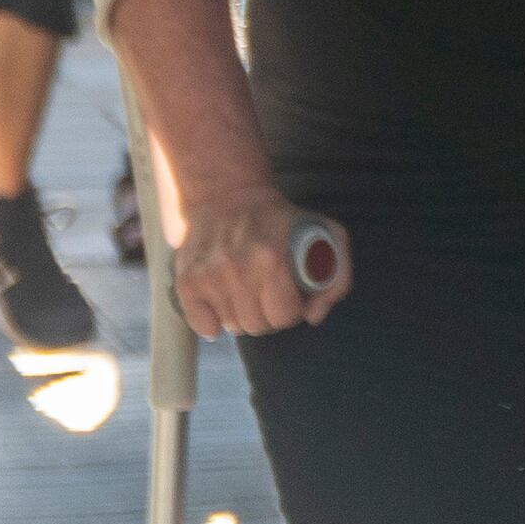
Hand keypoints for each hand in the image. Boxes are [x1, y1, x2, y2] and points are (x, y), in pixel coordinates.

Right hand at [168, 188, 344, 339]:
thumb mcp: (327, 235)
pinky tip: (225, 304)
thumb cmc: (281, 219)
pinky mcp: (186, 282)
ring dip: (244, 317)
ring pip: (232, 327)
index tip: (292, 300)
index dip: (292, 312)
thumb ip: (337, 278)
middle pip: (257, 326)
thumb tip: (314, 317)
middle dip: (269, 317)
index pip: (284, 317)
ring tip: (250, 295)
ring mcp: (208, 277)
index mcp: (272, 261)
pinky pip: (202, 326)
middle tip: (270, 298)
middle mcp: (237, 270)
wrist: (226, 195)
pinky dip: (214, 323)